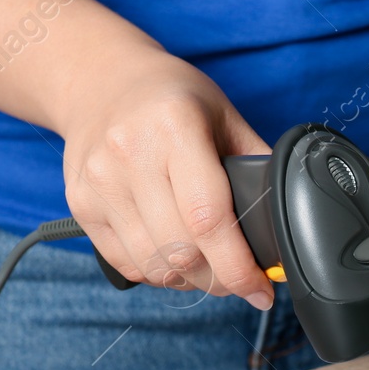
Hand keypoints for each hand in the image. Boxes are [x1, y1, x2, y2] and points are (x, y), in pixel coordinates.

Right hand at [57, 47, 274, 308]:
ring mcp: (99, 182)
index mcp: (174, 126)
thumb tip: (287, 221)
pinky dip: (158, 273)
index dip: (239, 267)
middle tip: (240, 279)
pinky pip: (127, 263)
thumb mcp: (223, 115)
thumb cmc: (171, 99)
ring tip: (209, 268)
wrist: (99, 81)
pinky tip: (175, 258)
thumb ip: (255, 164)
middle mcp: (129, 153)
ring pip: (154, 265)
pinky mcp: (81, 204)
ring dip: (190, 280)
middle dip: (220, 279)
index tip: (261, 288)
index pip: (209, 219)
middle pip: (181, 251)